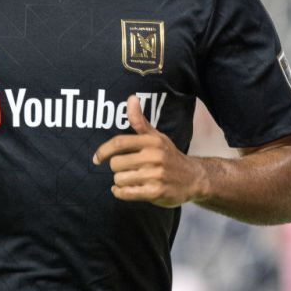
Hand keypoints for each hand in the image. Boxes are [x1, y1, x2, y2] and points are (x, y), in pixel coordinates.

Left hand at [93, 95, 207, 206]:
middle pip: (116, 163)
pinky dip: (120, 193)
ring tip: (130, 179)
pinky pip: (127, 193)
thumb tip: (131, 97)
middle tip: (126, 169)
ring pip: (119, 179)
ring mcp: (155, 175)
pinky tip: (123, 190)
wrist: (193, 178)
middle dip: (116, 168)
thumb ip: (140, 120)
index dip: (103, 151)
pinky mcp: (156, 192)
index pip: (119, 142)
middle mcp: (154, 156)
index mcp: (151, 141)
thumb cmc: (169, 155)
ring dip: (120, 182)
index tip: (96, 158)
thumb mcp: (156, 136)